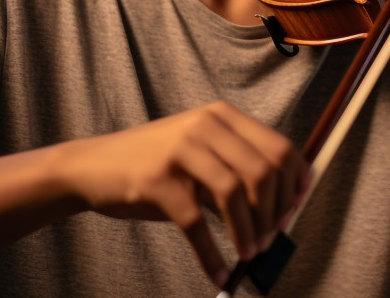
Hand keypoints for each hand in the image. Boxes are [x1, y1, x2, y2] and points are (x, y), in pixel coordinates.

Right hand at [59, 101, 306, 287]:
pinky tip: (218, 273)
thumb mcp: (199, 152)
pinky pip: (196, 224)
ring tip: (248, 255)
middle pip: (262, 170)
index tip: (296, 210)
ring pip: (233, 194)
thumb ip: (236, 169)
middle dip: (274, 212)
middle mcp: (204, 126)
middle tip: (271, 239)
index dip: (295, 183)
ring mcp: (179, 151)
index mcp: (222, 116)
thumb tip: (282, 209)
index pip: (279, 146)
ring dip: (247, 233)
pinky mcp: (157, 181)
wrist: (93, 166)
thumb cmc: (155, 164)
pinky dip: (212, 255)